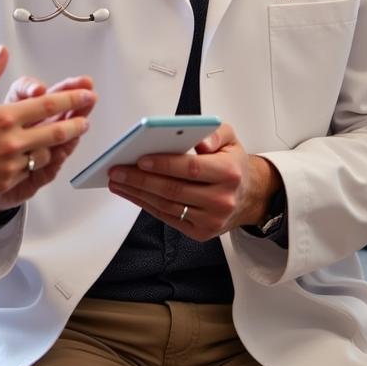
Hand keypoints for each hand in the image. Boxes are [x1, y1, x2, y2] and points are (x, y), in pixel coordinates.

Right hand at [0, 47, 95, 211]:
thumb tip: (2, 53)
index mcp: (2, 118)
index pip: (47, 106)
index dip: (71, 99)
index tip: (86, 93)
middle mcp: (11, 142)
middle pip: (57, 131)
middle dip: (76, 121)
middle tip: (88, 114)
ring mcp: (10, 165)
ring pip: (46, 153)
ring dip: (59, 143)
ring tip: (66, 134)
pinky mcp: (5, 181)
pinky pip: (30, 169)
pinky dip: (38, 159)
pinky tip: (38, 153)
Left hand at [105, 122, 281, 240]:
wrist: (248, 196)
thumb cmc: (232, 164)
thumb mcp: (230, 139)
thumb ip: (215, 133)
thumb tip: (200, 140)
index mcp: (229, 172)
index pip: (191, 168)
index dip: (164, 164)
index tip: (140, 158)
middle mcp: (222, 199)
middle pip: (174, 190)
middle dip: (140, 180)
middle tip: (118, 170)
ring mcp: (211, 220)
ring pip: (167, 205)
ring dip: (138, 193)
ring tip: (118, 181)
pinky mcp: (201, 232)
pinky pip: (168, 217)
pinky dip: (146, 205)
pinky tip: (132, 193)